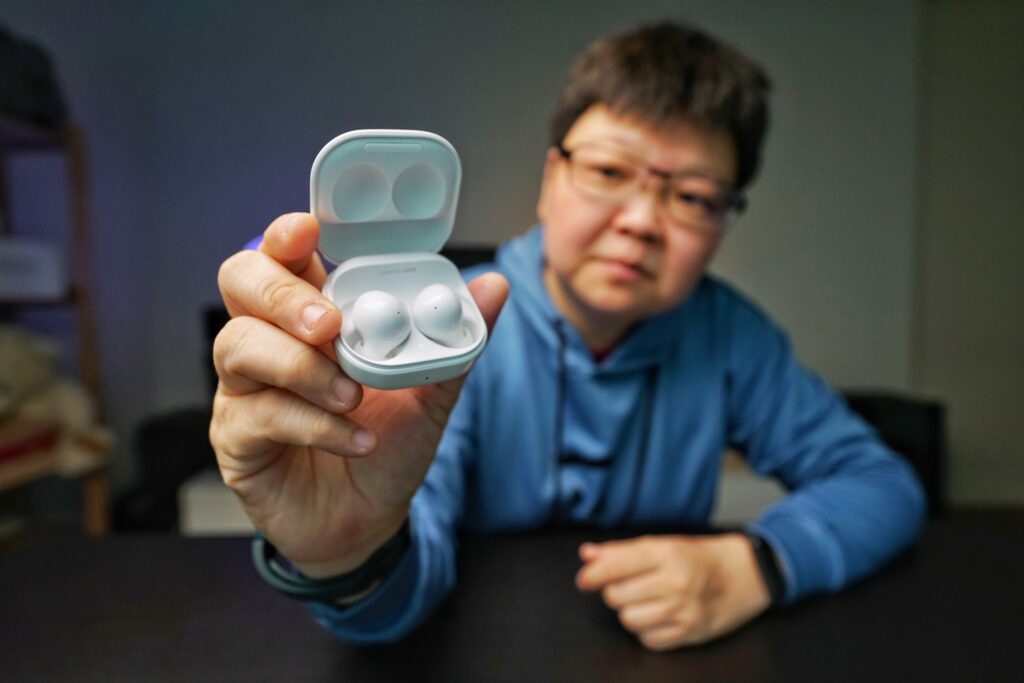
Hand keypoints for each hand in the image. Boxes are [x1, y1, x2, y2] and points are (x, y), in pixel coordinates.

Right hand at [210, 213, 507, 576]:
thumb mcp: (431, 392)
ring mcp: (245, 386)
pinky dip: (315, 425)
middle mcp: (270, 339)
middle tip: (328, 324)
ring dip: (302, 367)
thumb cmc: (389, 443)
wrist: (369, 521)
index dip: (287, 235)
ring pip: (239, 346)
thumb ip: (453, 339)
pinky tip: (355, 440)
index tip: (309, 230)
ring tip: (353, 395)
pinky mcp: (236, 436)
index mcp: (314, 314)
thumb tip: (494, 286)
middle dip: (283, 295)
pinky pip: (260, 414)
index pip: (285, 256)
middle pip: (241, 282)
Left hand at [576, 533, 771, 650]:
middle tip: (629, 585)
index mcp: (667, 553)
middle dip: (615, 591)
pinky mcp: (690, 633)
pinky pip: (647, 640)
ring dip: (629, 611)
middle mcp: (676, 582)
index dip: (593, 574)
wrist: (744, 576)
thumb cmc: (698, 557)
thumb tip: (587, 555)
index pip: (616, 565)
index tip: (584, 580)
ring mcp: (684, 610)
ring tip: (644, 600)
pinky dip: (646, 630)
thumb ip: (622, 551)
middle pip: (617, 596)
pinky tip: (658, 616)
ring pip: (629, 620)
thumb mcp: (663, 544)